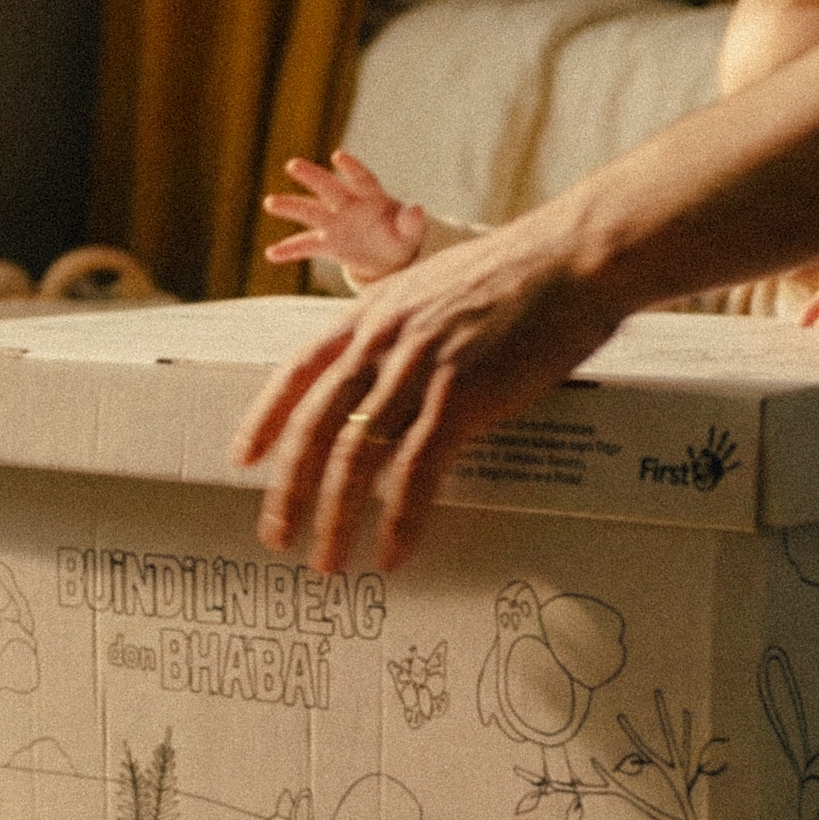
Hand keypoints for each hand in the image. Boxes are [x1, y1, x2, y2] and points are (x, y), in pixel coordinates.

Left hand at [233, 223, 625, 573]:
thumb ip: (406, 328)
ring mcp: (420, 367)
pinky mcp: (463, 395)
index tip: (244, 457)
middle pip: (316, 425)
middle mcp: (384, 340)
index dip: (267, 417)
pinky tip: (393, 551)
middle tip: (277, 536)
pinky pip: (417, 470)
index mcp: (374, 313)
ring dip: (337, 517)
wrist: (574, 258)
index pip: (300, 370)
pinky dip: (402, 518)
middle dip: (290, 489)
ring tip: (330, 561)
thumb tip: (394, 369)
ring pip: (356, 455)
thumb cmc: (519, 274)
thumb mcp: (436, 288)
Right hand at [260, 152, 427, 284]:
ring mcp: (335, 223)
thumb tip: (417, 209)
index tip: (338, 156)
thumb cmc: (401, 233)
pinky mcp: (328, 243)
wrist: (389, 252)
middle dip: (312, 176)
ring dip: (291, 206)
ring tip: (269, 202)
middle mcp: (348, 205)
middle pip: (328, 188)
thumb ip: (412, 220)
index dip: (352, 168)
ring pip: (310, 212)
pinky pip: (306, 246)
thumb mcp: (411, 229)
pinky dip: (290, 250)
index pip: (361, 178)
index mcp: (371, 196)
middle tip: (292, 165)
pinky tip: (271, 254)